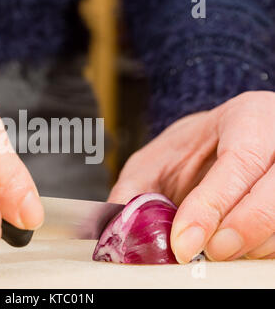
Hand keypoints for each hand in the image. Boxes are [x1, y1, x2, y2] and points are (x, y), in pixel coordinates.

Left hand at [109, 91, 274, 262]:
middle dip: (239, 230)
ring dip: (252, 245)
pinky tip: (236, 249)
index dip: (212, 205)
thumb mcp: (154, 160)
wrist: (220, 144)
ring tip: (217, 250)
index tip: (183, 242)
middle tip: (206, 253)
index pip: (240, 160)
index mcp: (247, 118)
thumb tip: (112, 226)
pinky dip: (261, 248)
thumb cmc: (190, 151)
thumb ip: (133, 189)